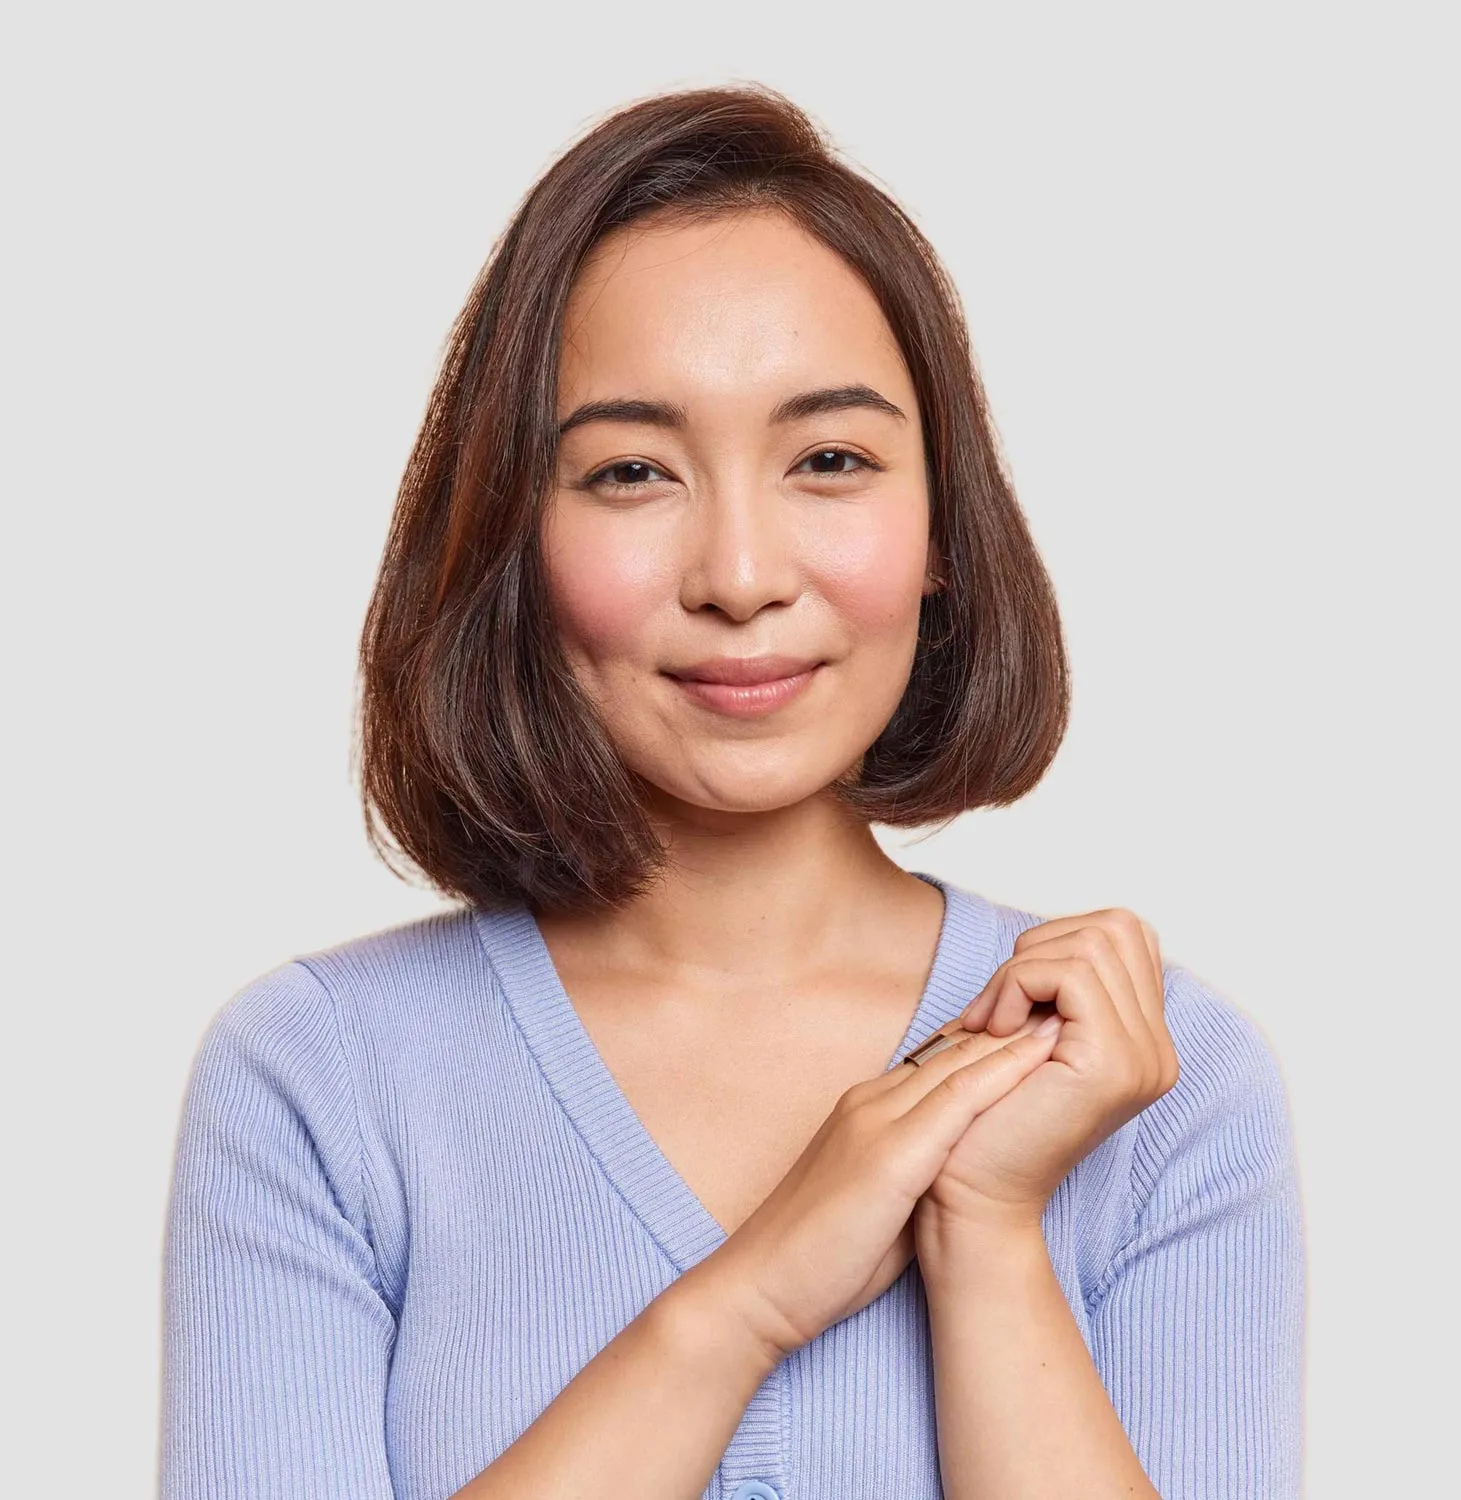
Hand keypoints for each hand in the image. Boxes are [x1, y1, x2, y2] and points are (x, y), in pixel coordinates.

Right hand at [695, 1017, 1063, 1363]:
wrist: (760, 1287)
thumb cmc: (818, 1260)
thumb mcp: (877, 1204)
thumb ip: (916, 1177)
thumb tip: (961, 1180)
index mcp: (865, 1110)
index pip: (937, 1060)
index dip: (989, 1042)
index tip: (1037, 1029)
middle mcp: (870, 1101)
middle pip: (953, 1048)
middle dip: (1011, 1024)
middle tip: (1066, 1001)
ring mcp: (876, 1121)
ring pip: (958, 1061)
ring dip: (1017, 1036)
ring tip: (1068, 1010)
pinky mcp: (888, 1154)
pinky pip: (956, 1100)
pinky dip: (1002, 1072)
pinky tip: (1040, 1056)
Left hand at [914, 908, 1179, 1262]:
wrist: (971, 1194)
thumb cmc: (983, 1115)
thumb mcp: (1028, 1034)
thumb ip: (1055, 986)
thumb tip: (1051, 932)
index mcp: (1146, 1043)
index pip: (1125, 934)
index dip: (1058, 941)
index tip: (1011, 994)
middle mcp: (1158, 1051)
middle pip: (1116, 927)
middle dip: (1041, 947)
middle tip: (997, 1006)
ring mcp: (1144, 1058)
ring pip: (1092, 942)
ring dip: (1022, 969)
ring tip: (990, 1022)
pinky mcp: (1113, 1064)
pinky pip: (1069, 973)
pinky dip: (1018, 984)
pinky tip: (993, 1030)